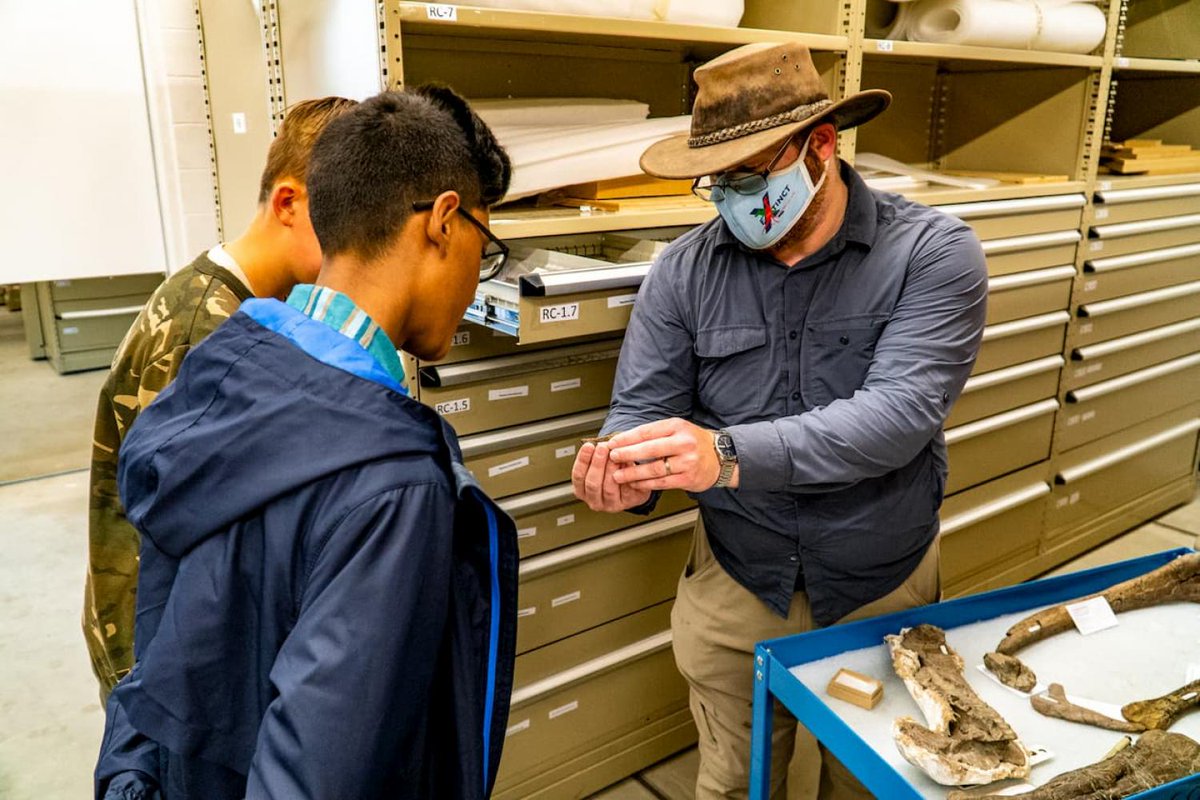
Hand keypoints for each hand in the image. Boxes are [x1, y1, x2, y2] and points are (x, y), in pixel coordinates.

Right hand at [571, 441, 651, 511]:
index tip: (588, 446)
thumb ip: (598, 456)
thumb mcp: (601, 463)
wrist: (633, 483)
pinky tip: (628, 464)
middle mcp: (594, 501)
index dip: (582, 460)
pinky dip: (626, 477)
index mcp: (582, 491)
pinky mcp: (627, 503)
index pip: (578, 476)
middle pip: (592, 483)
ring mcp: (610, 505)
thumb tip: (600, 444)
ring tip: (616, 455)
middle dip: (597, 463)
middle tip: (603, 448)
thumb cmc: (613, 471)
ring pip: (608, 489)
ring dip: (611, 469)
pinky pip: (626, 491)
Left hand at [606, 418, 725, 492]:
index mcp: (677, 427)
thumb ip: (654, 433)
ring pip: (654, 469)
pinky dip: (645, 484)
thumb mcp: (677, 429)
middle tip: (612, 457)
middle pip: (650, 449)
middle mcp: (684, 443)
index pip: (647, 431)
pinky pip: (662, 482)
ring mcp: (687, 462)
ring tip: (618, 475)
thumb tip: (625, 439)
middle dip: (627, 454)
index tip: (612, 443)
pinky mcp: (688, 479)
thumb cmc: (694, 442)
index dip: (627, 438)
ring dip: (633, 473)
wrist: (720, 457)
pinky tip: (635, 483)